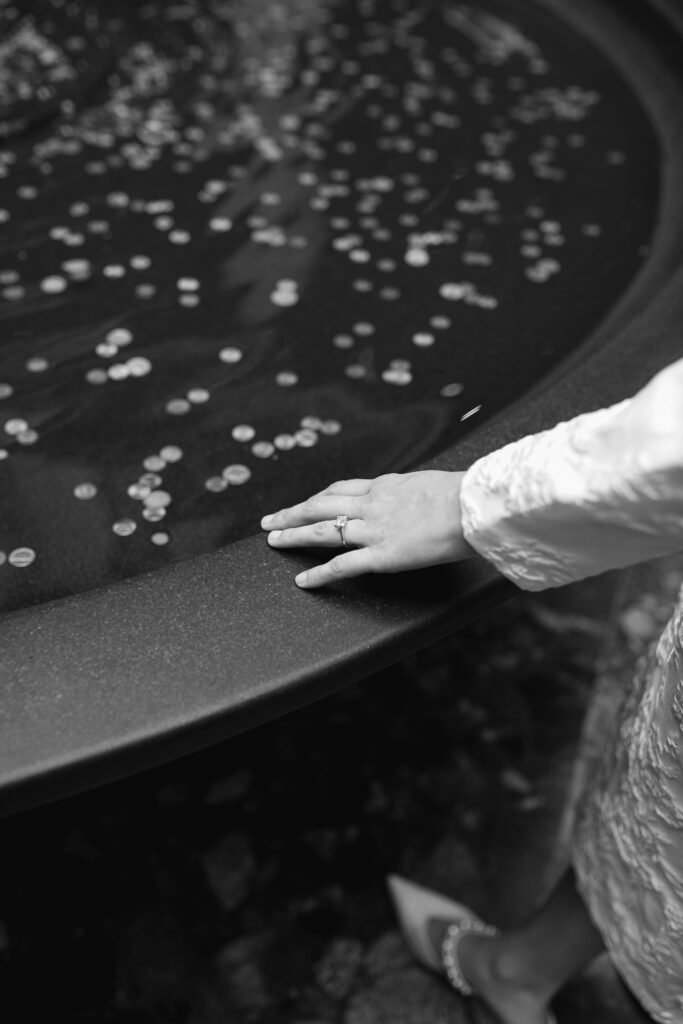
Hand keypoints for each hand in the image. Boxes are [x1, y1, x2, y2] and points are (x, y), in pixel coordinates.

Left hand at [260, 470, 475, 587]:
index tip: (307, 503)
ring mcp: (374, 529)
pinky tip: (302, 581)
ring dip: (294, 535)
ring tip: (273, 542)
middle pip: (321, 505)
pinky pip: (342, 565)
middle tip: (271, 520)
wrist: (472, 505)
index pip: (343, 489)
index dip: (320, 497)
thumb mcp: (437, 484)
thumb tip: (427, 496)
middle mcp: (373, 504)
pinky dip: (319, 574)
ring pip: (323, 530)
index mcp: (387, 486)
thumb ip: (421, 493)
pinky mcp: (382, 555)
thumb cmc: (466, 494)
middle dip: (293, 513)